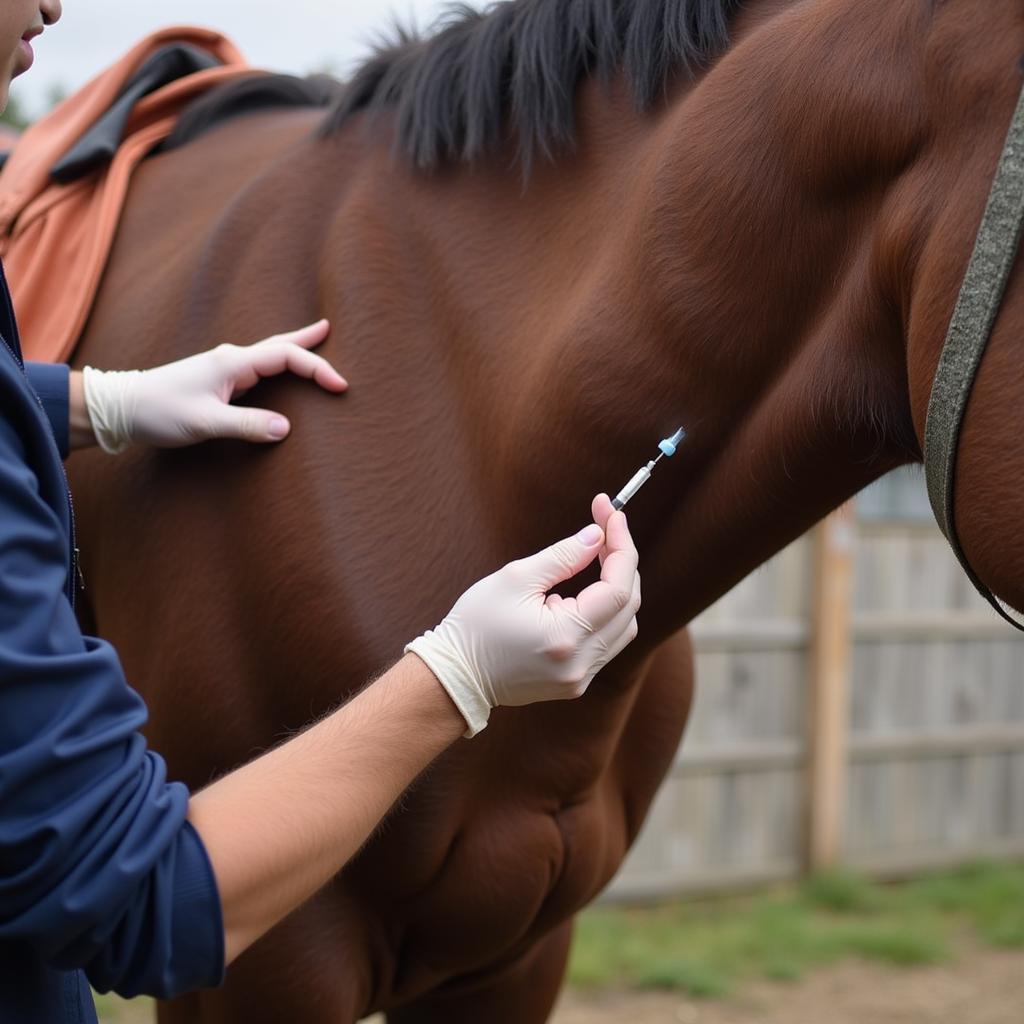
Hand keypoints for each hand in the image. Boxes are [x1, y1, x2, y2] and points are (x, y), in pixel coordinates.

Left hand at [81, 320, 346, 452]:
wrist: (121, 408)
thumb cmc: (160, 412)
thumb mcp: (205, 423)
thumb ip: (246, 425)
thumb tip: (286, 428)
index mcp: (232, 363)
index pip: (286, 357)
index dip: (317, 369)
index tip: (340, 386)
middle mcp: (231, 360)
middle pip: (279, 345)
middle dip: (307, 340)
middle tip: (330, 330)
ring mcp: (223, 369)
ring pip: (268, 354)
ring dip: (293, 350)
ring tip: (314, 341)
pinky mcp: (217, 381)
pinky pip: (257, 369)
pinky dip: (276, 365)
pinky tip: (277, 371)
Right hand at [405, 494, 640, 735]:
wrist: (456, 674)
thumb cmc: (476, 624)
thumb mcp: (516, 578)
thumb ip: (563, 555)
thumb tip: (597, 536)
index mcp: (565, 636)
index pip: (618, 588)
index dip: (621, 546)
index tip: (611, 513)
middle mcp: (581, 663)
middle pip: (628, 606)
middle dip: (622, 562)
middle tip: (603, 529)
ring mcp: (580, 678)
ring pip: (623, 626)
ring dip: (616, 588)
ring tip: (592, 561)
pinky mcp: (575, 683)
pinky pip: (607, 643)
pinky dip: (603, 614)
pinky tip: (574, 600)